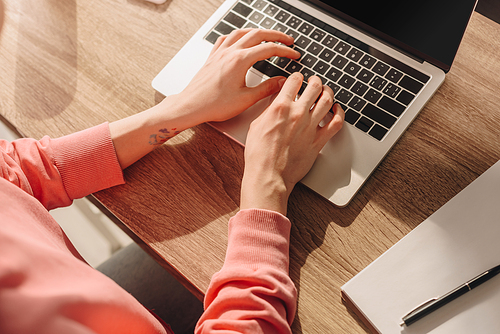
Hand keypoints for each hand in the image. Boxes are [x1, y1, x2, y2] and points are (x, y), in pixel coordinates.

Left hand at [163, 28, 299, 126]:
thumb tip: (281, 82)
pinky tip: (240, 39)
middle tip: (288, 40)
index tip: (294, 55)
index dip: (285, 51)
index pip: (269, 49)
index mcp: (240, 61)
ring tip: (268, 35)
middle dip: (276, 35)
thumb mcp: (246, 99)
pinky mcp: (212, 57)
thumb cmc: (214, 105)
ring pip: (242, 32)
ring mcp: (220, 53)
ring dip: (257, 32)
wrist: (192, 106)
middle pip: (257, 34)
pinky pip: (226, 38)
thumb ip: (267, 88)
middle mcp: (230, 52)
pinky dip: (237, 36)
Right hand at [240, 73, 344, 214]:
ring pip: (327, 100)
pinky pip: (336, 122)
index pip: (294, 80)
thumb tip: (276, 103)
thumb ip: (269, 110)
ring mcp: (311, 127)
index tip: (297, 79)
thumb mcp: (256, 125)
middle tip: (314, 82)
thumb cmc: (259, 155)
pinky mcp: (319, 140)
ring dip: (328, 92)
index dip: (297, 77)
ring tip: (325, 92)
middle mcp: (298, 114)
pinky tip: (337, 109)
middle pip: (315, 86)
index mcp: (281, 107)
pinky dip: (339, 112)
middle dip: (315, 81)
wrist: (268, 175)